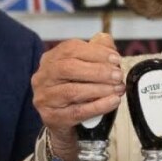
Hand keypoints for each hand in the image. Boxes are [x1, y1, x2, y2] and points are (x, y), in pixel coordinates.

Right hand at [32, 32, 123, 160]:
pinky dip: (98, 106)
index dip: (95, 52)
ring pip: (72, 91)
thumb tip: (105, 39)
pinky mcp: (52, 117)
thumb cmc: (78, 88)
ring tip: (118, 89)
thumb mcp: (86, 67)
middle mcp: (42, 77)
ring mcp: (44, 98)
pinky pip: (77, 111)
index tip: (116, 59)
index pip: (70, 49)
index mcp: (50, 59)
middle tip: (118, 75)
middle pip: (68, 68)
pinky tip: (113, 101)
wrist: (66, 121)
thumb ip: (96, 50)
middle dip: (98, 71)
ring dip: (100, 89)